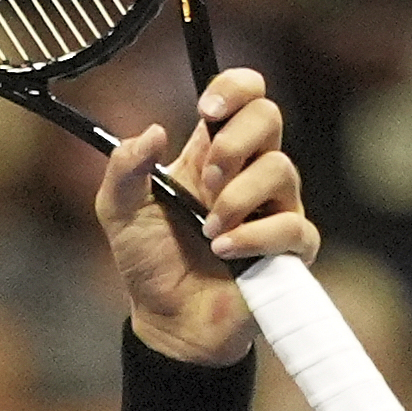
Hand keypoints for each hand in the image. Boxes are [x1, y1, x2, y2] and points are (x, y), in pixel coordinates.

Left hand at [92, 69, 317, 365]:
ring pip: (281, 170)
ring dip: (236, 198)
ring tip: (207, 230)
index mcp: (210, 154)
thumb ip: (124, 169)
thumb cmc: (149, 262)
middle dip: (234, 142)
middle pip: (269, 117)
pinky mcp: (290, 248)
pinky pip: (292, 226)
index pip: (243, 97)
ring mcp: (274, 208)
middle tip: (206, 179)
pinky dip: (253, 237)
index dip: (234, 89)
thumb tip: (151, 132)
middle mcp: (248, 173)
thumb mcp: (120, 211)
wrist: (168, 321)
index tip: (207, 110)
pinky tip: (224, 250)